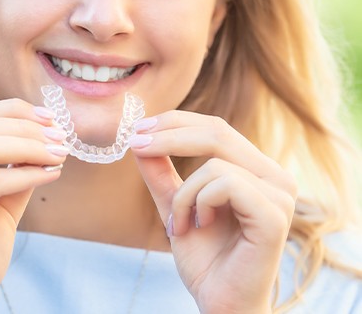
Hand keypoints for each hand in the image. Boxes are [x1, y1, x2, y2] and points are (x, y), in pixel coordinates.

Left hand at [130, 111, 296, 313]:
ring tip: (179, 224)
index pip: (215, 128)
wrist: (221, 304)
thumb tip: (140, 137)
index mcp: (255, 169)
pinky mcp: (275, 214)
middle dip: (169, 135)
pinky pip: (224, 183)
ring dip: (183, 193)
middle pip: (217, 131)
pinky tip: (199, 226)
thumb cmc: (205, 258)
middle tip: (137, 144)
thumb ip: (161, 172)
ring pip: (214, 162)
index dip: (175, 122)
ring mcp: (279, 194)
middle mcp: (274, 176)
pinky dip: (199, 203)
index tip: (139, 128)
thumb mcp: (174, 205)